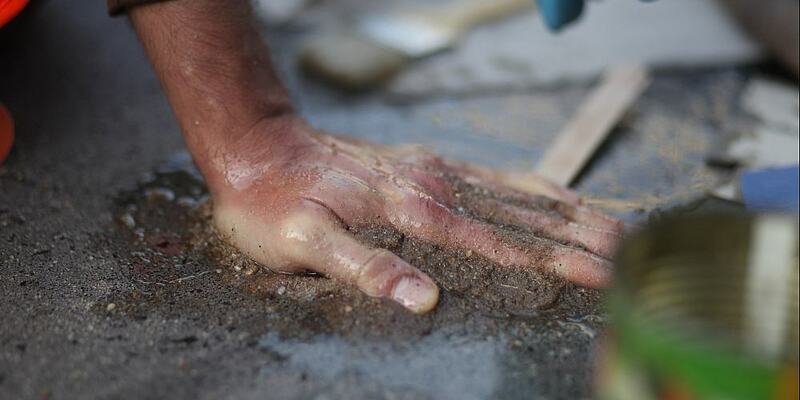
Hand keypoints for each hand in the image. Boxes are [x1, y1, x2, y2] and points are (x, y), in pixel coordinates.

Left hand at [208, 115, 622, 312]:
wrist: (261, 149)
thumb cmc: (274, 204)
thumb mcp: (304, 245)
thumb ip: (365, 269)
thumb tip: (424, 300)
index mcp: (414, 213)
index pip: (503, 243)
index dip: (557, 262)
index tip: (605, 275)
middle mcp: (435, 188)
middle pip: (524, 216)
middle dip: (582, 237)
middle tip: (633, 255)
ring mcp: (434, 172)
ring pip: (517, 192)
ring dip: (569, 212)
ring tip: (613, 227)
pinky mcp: (426, 164)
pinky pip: (493, 175)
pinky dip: (533, 187)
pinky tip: (554, 194)